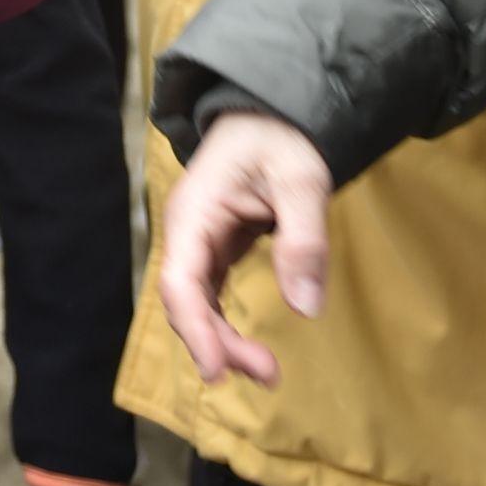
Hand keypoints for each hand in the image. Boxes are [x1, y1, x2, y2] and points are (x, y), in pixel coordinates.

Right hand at [152, 110, 332, 387]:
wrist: (274, 110)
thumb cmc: (282, 138)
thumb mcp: (302, 180)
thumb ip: (303, 241)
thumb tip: (305, 307)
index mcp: (194, 213)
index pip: (180, 282)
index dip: (196, 330)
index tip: (218, 370)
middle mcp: (187, 233)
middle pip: (185, 302)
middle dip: (217, 344)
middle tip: (267, 374)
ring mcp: (198, 242)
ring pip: (196, 305)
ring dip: (222, 341)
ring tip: (265, 372)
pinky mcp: (215, 249)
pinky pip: (211, 296)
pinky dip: (226, 325)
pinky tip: (248, 349)